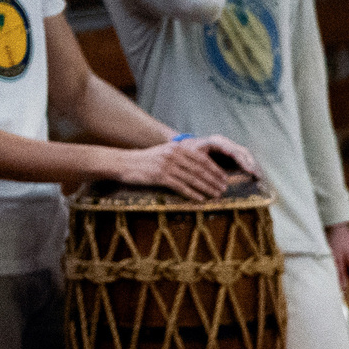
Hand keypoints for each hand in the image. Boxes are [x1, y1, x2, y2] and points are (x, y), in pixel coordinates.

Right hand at [117, 134, 248, 198]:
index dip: (215, 169)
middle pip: (200, 169)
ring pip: (192, 178)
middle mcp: (173, 155)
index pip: (202, 159)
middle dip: (214, 180)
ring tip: (217, 195)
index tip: (224, 178)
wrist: (124, 163)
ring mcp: (166, 166)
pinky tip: (200, 199)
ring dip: (207, 188)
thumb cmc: (146, 160)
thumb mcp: (164, 153)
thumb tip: (198, 166)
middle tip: (225, 188)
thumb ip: (180, 156)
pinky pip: (180, 186)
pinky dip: (192, 193)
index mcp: (177, 148)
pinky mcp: (159, 176)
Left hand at [326, 223, 348, 288]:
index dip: (348, 283)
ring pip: (348, 266)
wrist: (335, 224)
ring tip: (331, 261)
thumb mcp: (336, 259)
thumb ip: (340, 274)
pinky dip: (339, 260)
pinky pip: (346, 259)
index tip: (338, 284)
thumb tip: (343, 288)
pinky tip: (332, 255)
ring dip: (340, 267)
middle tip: (331, 271)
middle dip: (342, 275)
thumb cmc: (335, 241)